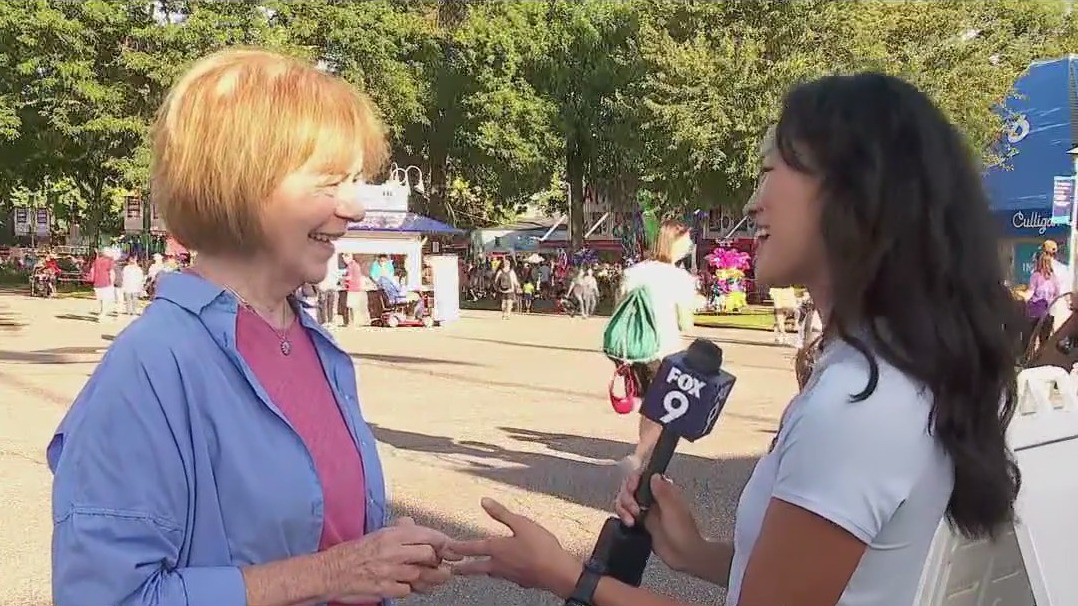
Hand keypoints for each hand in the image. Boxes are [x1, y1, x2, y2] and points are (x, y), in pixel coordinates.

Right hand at [319, 519, 451, 602]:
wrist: (331, 571)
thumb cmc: (354, 552)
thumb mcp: (378, 534)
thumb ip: (399, 530)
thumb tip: (414, 525)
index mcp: (392, 535)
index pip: (428, 536)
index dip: (444, 543)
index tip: (452, 549)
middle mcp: (393, 552)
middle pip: (430, 555)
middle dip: (437, 561)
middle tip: (439, 563)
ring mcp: (390, 572)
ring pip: (422, 575)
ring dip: (429, 577)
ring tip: (433, 577)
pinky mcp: (385, 589)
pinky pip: (408, 590)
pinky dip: (410, 589)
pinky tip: (408, 585)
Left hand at [449, 498, 581, 597]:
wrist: (558, 573)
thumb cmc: (541, 547)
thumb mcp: (521, 524)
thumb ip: (501, 513)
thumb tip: (484, 501)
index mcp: (497, 549)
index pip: (472, 548)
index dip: (458, 547)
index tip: (447, 548)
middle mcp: (499, 564)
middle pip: (475, 568)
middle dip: (462, 568)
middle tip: (452, 569)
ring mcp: (509, 575)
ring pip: (489, 573)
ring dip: (479, 570)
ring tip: (475, 568)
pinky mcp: (520, 581)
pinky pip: (505, 576)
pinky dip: (500, 573)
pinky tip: (505, 570)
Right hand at [615, 471, 704, 572]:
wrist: (683, 555)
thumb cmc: (683, 533)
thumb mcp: (672, 509)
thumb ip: (662, 491)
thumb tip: (654, 475)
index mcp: (664, 491)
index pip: (644, 476)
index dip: (634, 479)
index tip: (632, 488)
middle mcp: (654, 498)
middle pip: (631, 487)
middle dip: (627, 496)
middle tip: (634, 508)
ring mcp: (647, 510)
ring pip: (626, 500)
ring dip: (624, 507)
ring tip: (631, 519)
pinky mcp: (641, 523)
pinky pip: (626, 514)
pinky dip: (624, 516)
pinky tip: (630, 523)